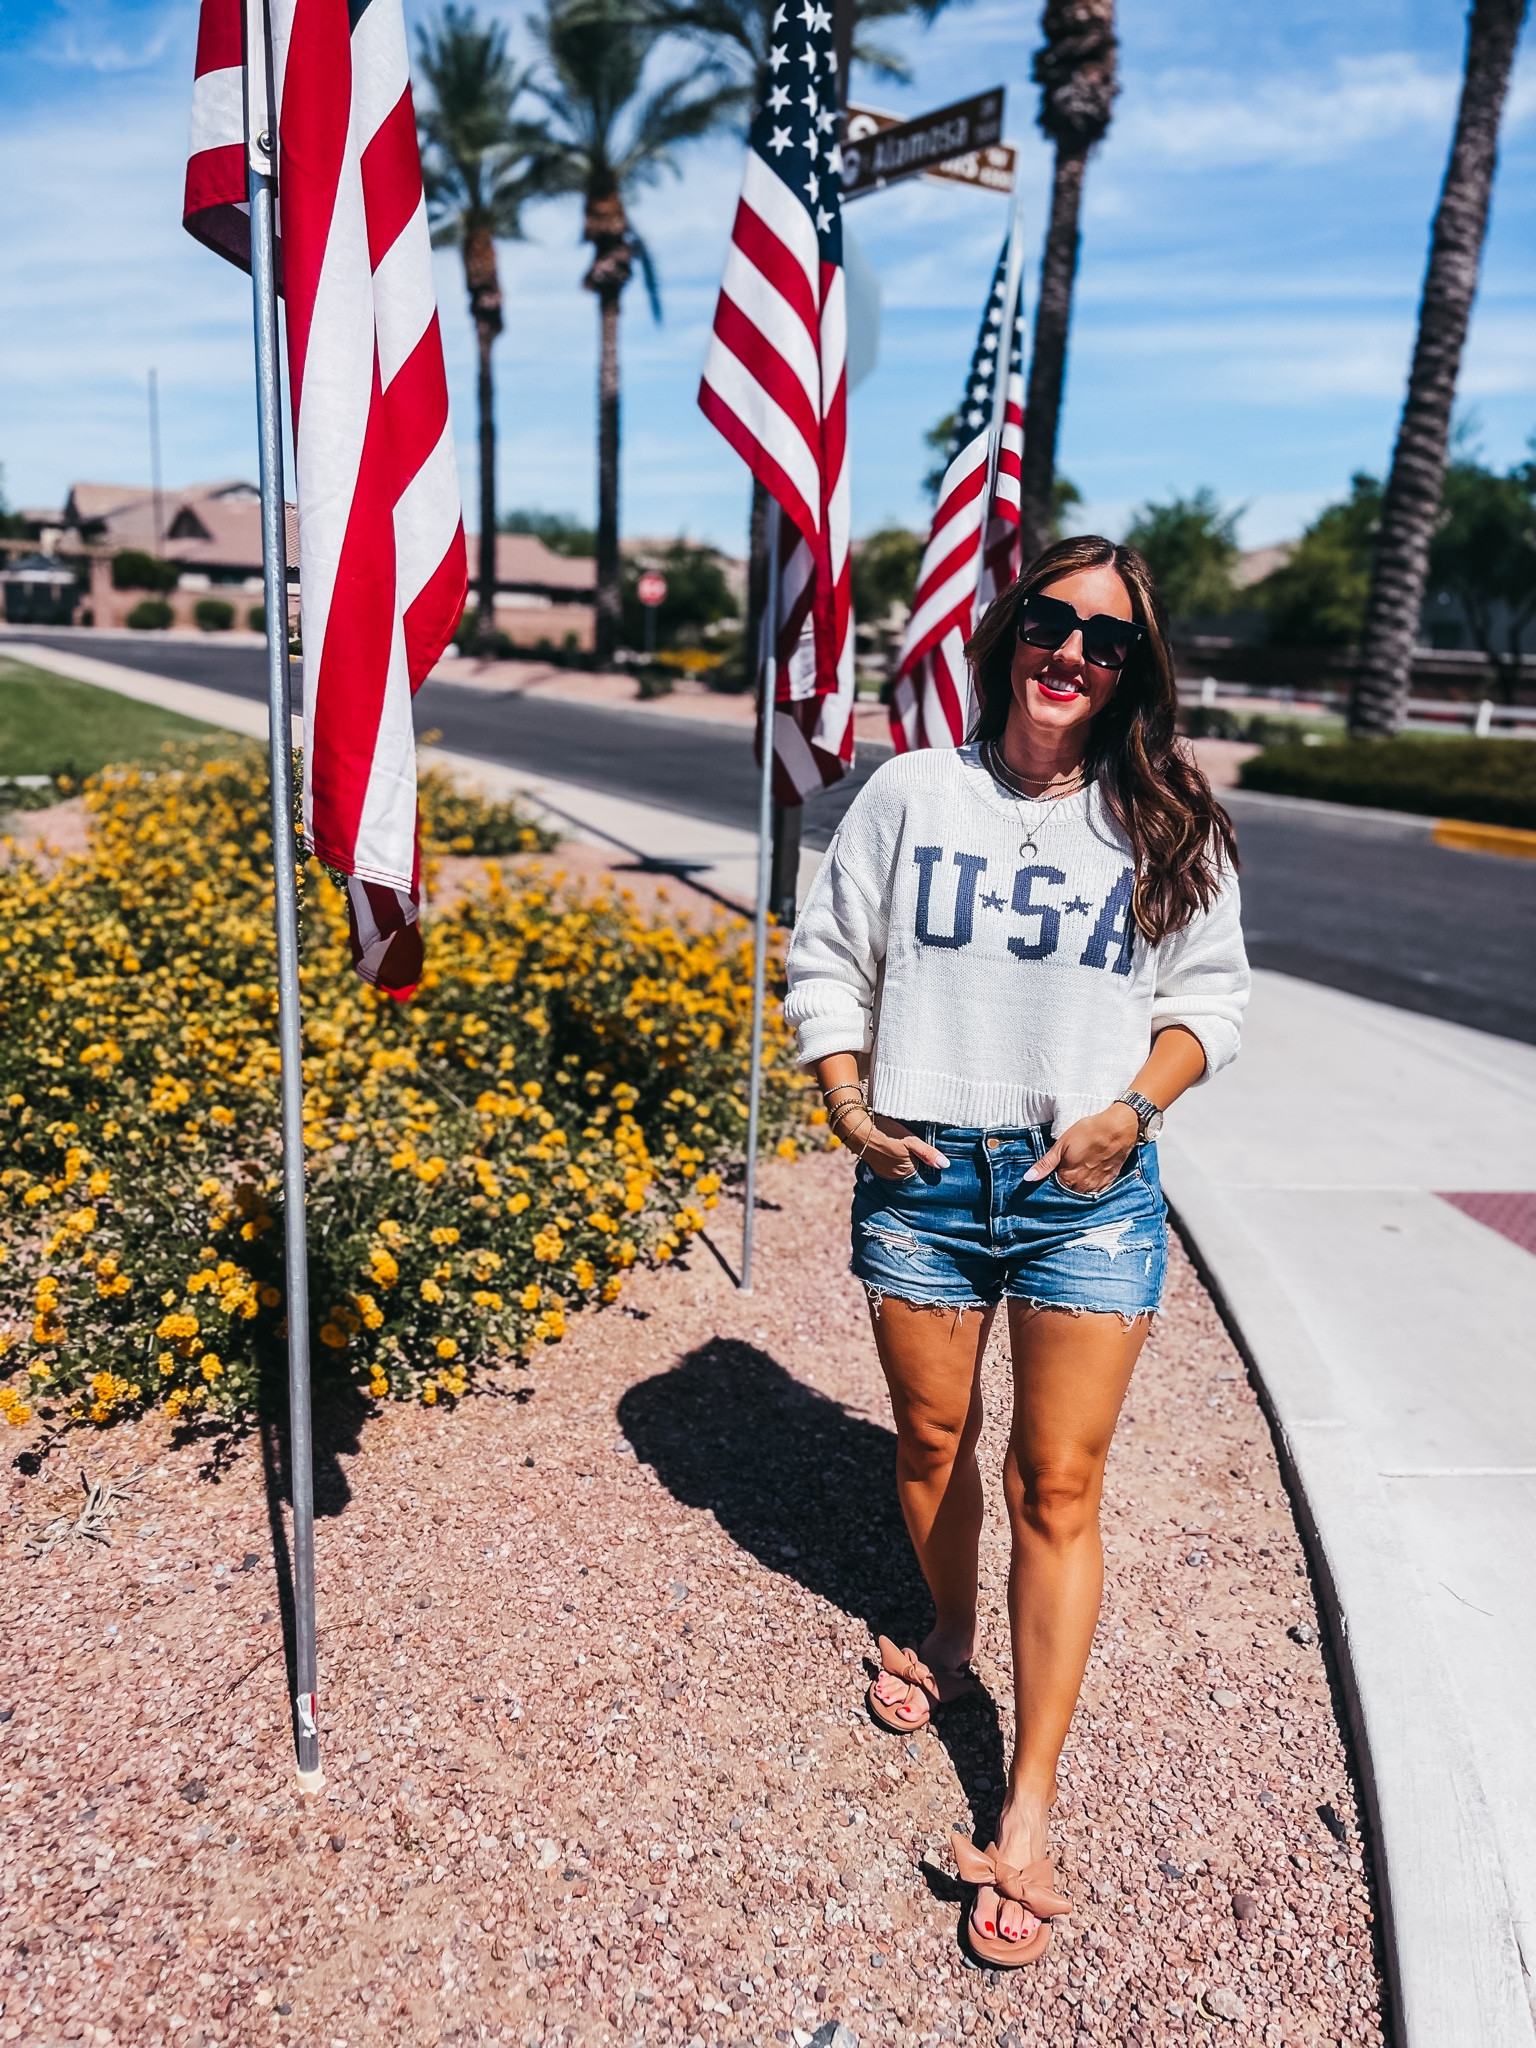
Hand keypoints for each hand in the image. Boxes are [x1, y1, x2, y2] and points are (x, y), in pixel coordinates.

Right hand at [841, 1110, 949, 1182]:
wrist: (858, 1129)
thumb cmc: (886, 1134)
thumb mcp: (911, 1141)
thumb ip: (928, 1153)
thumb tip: (946, 1165)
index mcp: (905, 1173)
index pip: (923, 1171)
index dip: (926, 1160)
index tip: (926, 1151)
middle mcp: (894, 1176)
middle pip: (911, 1168)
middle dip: (915, 1159)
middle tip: (914, 1145)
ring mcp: (883, 1170)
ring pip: (900, 1164)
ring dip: (903, 1156)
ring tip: (903, 1144)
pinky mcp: (876, 1163)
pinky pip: (889, 1161)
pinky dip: (892, 1155)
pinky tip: (892, 1145)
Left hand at [1025, 1103, 1139, 1194]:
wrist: (1119, 1129)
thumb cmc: (1089, 1132)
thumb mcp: (1062, 1144)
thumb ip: (1046, 1163)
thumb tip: (1028, 1178)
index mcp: (1068, 1178)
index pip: (1053, 1188)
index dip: (1049, 1182)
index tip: (1048, 1174)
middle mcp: (1082, 1187)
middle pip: (1067, 1193)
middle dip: (1062, 1186)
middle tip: (1063, 1171)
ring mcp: (1096, 1186)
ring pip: (1081, 1193)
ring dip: (1075, 1187)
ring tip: (1076, 1173)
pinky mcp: (1108, 1182)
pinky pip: (1095, 1191)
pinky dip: (1089, 1187)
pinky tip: (1088, 1175)